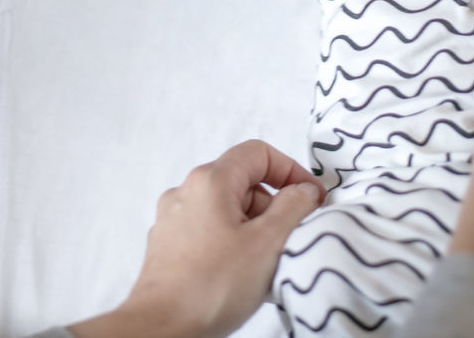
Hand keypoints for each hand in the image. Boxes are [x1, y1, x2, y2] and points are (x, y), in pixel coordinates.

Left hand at [69, 140, 323, 337]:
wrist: (162, 327)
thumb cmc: (213, 285)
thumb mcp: (268, 242)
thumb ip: (293, 207)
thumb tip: (304, 190)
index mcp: (210, 180)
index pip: (258, 153)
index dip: (291, 170)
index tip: (311, 198)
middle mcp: (185, 191)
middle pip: (242, 181)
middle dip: (273, 205)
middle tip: (290, 237)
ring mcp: (172, 218)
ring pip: (225, 208)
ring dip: (253, 227)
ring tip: (265, 263)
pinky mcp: (167, 245)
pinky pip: (208, 230)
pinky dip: (231, 242)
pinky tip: (239, 273)